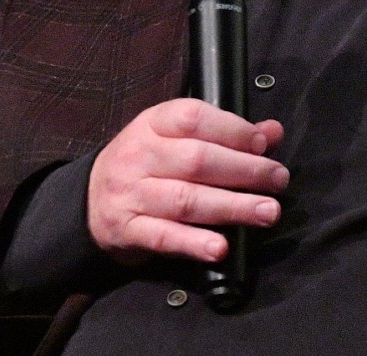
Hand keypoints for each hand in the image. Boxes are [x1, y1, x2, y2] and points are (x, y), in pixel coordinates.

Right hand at [88, 98, 287, 264]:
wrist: (89, 201)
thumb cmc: (146, 165)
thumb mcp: (176, 139)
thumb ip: (226, 134)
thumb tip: (272, 132)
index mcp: (152, 124)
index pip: (193, 118)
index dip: (232, 129)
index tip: (263, 144)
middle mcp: (139, 155)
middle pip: (197, 160)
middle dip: (245, 170)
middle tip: (277, 180)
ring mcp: (131, 194)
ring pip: (185, 199)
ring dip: (232, 207)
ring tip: (267, 212)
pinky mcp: (127, 230)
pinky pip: (163, 237)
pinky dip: (194, 243)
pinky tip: (220, 247)